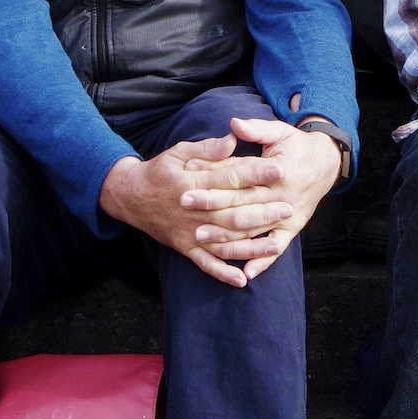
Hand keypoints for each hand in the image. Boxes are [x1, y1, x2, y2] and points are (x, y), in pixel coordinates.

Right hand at [100, 125, 332, 288]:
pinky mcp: (184, 247)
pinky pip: (205, 263)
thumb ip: (207, 148)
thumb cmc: (159, 171)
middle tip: (288, 208)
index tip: (279, 169)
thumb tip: (233, 138)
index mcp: (192, 183)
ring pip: (225, 240)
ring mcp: (189, 232)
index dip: (255, 173)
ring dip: (251, 244)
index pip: (229, 177)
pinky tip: (242, 280)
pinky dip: (222, 272)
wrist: (129, 197)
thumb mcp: (179, 152)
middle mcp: (192, 210)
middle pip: (233, 212)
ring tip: (277, 243)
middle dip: (262, 211)